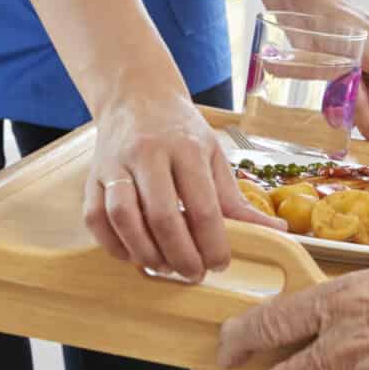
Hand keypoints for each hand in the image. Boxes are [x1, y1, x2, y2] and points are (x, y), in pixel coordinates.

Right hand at [84, 98, 282, 280]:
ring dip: (144, 252)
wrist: (136, 96)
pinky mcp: (92, 175)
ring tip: (163, 267)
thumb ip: (237, 199)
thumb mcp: (213, 154)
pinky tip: (133, 254)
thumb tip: (276, 233)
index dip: (213, 244)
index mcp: (187, 148)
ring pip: (123, 217)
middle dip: (181, 256)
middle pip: (162, 216)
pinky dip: (113, 244)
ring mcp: (116, 164)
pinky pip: (95, 217)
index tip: (220, 264)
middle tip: (193, 273)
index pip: (203, 207)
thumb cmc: (180, 130)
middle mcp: (149, 154)